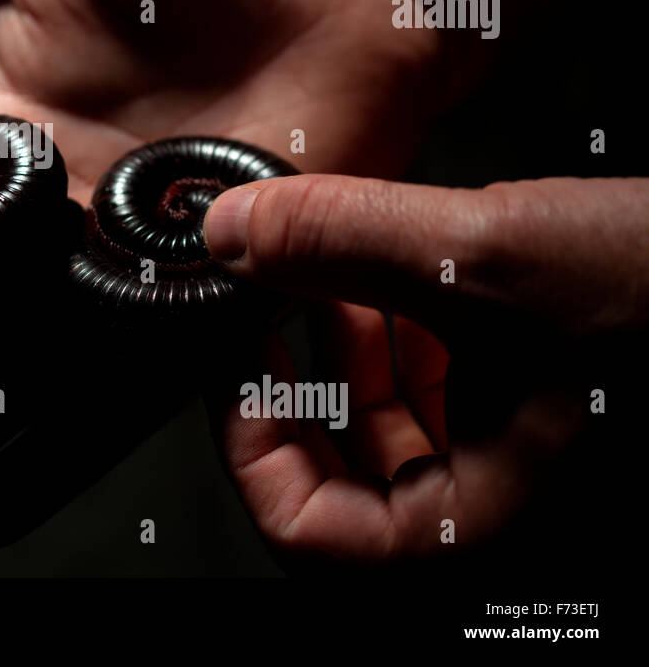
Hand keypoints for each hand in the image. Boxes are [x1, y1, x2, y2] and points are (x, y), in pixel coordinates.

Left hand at [203, 174, 644, 567]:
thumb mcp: (492, 257)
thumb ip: (346, 239)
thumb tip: (234, 229)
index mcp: (495, 526)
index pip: (319, 541)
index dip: (255, 453)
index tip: (239, 364)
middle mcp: (504, 514)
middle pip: (340, 487)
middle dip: (298, 387)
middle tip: (271, 310)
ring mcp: (520, 468)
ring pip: (385, 440)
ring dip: (342, 355)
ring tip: (328, 280)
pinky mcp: (535, 417)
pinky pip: (438, 404)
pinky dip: (398, 342)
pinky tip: (388, 278)